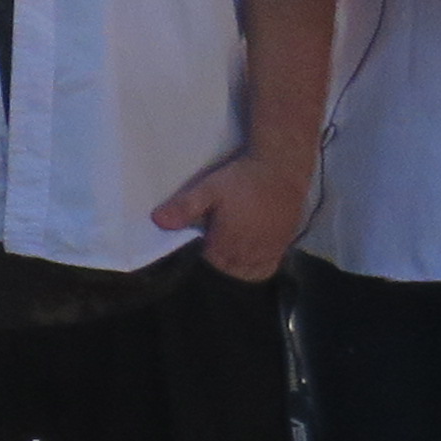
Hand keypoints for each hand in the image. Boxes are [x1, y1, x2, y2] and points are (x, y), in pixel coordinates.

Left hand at [156, 148, 315, 285]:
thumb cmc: (242, 179)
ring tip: (229, 251)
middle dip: (218, 263)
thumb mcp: (209, 189)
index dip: (201, 257)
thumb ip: (185, 207)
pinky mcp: (283, 245)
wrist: (281, 168)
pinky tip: (250, 258)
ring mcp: (268, 251)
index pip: (209, 265)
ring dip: (236, 267)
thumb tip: (157, 221)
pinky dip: (256, 268)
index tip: (198, 246)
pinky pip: (267, 267)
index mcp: (226, 243)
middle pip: (228, 270)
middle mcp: (248, 253)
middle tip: (213, 246)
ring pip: (247, 272)